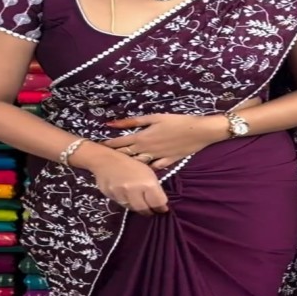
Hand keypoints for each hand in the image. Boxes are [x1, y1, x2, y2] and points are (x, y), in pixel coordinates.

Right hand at [89, 150, 168, 216]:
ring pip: (133, 208)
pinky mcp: (112, 197)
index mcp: (148, 183)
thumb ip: (154, 188)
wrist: (105, 159)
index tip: (163, 209)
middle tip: (152, 211)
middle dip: (150, 211)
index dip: (161, 208)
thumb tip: (160, 202)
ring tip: (141, 205)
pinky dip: (127, 203)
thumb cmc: (130, 162)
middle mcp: (135, 190)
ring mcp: (122, 194)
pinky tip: (128, 198)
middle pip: (145, 209)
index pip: (158, 203)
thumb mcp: (147, 172)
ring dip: (138, 208)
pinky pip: (122, 204)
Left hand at [103, 113, 226, 169]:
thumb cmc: (177, 121)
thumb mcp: (154, 118)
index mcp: (142, 138)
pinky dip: (145, 173)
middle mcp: (147, 151)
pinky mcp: (167, 163)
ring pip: (137, 166)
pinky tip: (139, 177)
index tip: (97, 148)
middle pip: (126, 156)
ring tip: (117, 170)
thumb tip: (112, 123)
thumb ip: (133, 122)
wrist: (199, 132)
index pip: (119, 143)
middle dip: (114, 157)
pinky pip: (152, 170)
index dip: (108, 145)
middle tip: (103, 161)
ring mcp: (156, 159)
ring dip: (127, 167)